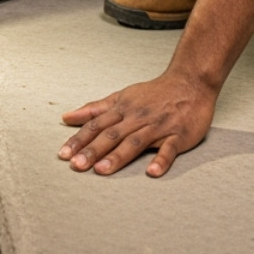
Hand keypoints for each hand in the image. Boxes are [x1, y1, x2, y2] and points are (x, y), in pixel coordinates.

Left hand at [58, 70, 216, 176]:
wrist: (190, 82)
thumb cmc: (154, 93)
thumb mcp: (122, 96)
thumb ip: (95, 109)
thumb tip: (67, 117)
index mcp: (123, 109)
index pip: (96, 125)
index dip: (79, 139)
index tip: (63, 154)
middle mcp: (138, 117)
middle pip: (112, 135)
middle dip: (93, 150)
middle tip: (77, 165)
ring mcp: (158, 126)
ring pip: (135, 142)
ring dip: (118, 156)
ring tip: (102, 171)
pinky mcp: (179, 134)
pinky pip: (169, 148)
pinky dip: (161, 160)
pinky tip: (152, 172)